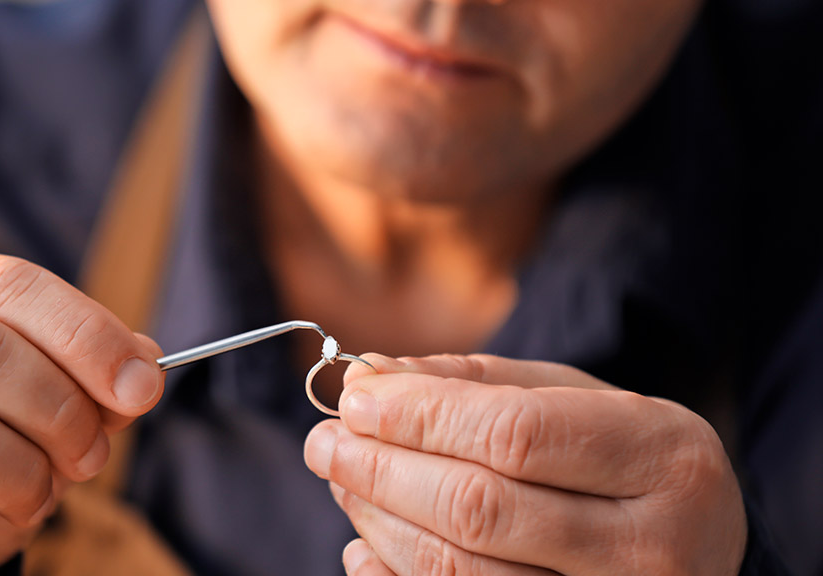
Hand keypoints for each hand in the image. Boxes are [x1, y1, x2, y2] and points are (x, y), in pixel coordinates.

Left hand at [305, 354, 746, 575]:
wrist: (694, 547)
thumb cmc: (623, 460)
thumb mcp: (573, 398)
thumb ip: (474, 383)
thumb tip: (368, 374)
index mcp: (664, 460)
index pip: (515, 434)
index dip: (420, 416)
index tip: (355, 398)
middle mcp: (651, 549)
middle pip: (479, 509)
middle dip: (381, 469)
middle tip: (325, 442)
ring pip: (460, 572)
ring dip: (378, 521)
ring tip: (344, 479)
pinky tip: (365, 545)